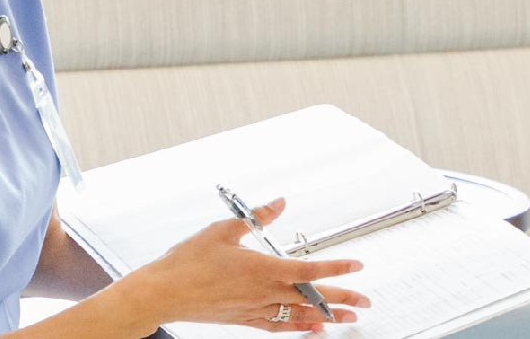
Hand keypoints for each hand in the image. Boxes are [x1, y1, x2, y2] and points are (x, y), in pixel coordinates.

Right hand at [103, 198, 372, 333]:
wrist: (163, 293)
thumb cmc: (188, 261)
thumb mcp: (223, 230)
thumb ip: (257, 216)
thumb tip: (279, 202)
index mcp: (262, 268)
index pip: (309, 270)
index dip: (337, 268)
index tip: (357, 265)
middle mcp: (263, 292)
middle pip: (312, 297)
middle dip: (343, 299)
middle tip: (366, 301)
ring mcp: (255, 309)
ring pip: (299, 316)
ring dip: (328, 317)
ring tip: (350, 318)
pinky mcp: (244, 320)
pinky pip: (278, 327)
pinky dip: (299, 328)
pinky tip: (313, 329)